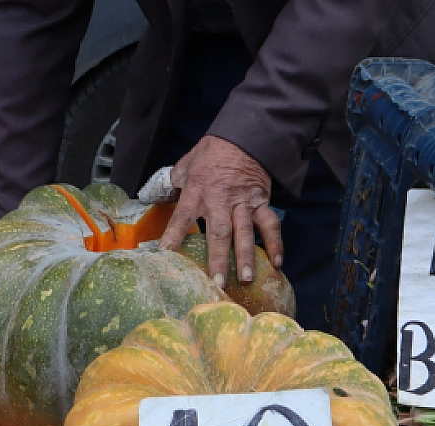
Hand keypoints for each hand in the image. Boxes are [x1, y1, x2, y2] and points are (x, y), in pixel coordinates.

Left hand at [158, 136, 284, 283]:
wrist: (244, 136)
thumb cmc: (212, 152)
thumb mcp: (187, 164)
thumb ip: (175, 183)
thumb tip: (157, 195)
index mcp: (197, 192)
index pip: (181, 218)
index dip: (173, 237)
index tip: (166, 257)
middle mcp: (220, 201)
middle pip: (218, 234)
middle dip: (218, 259)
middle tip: (217, 282)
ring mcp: (243, 203)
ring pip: (245, 233)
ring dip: (246, 257)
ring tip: (246, 279)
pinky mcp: (261, 202)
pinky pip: (270, 224)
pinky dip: (275, 243)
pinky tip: (277, 263)